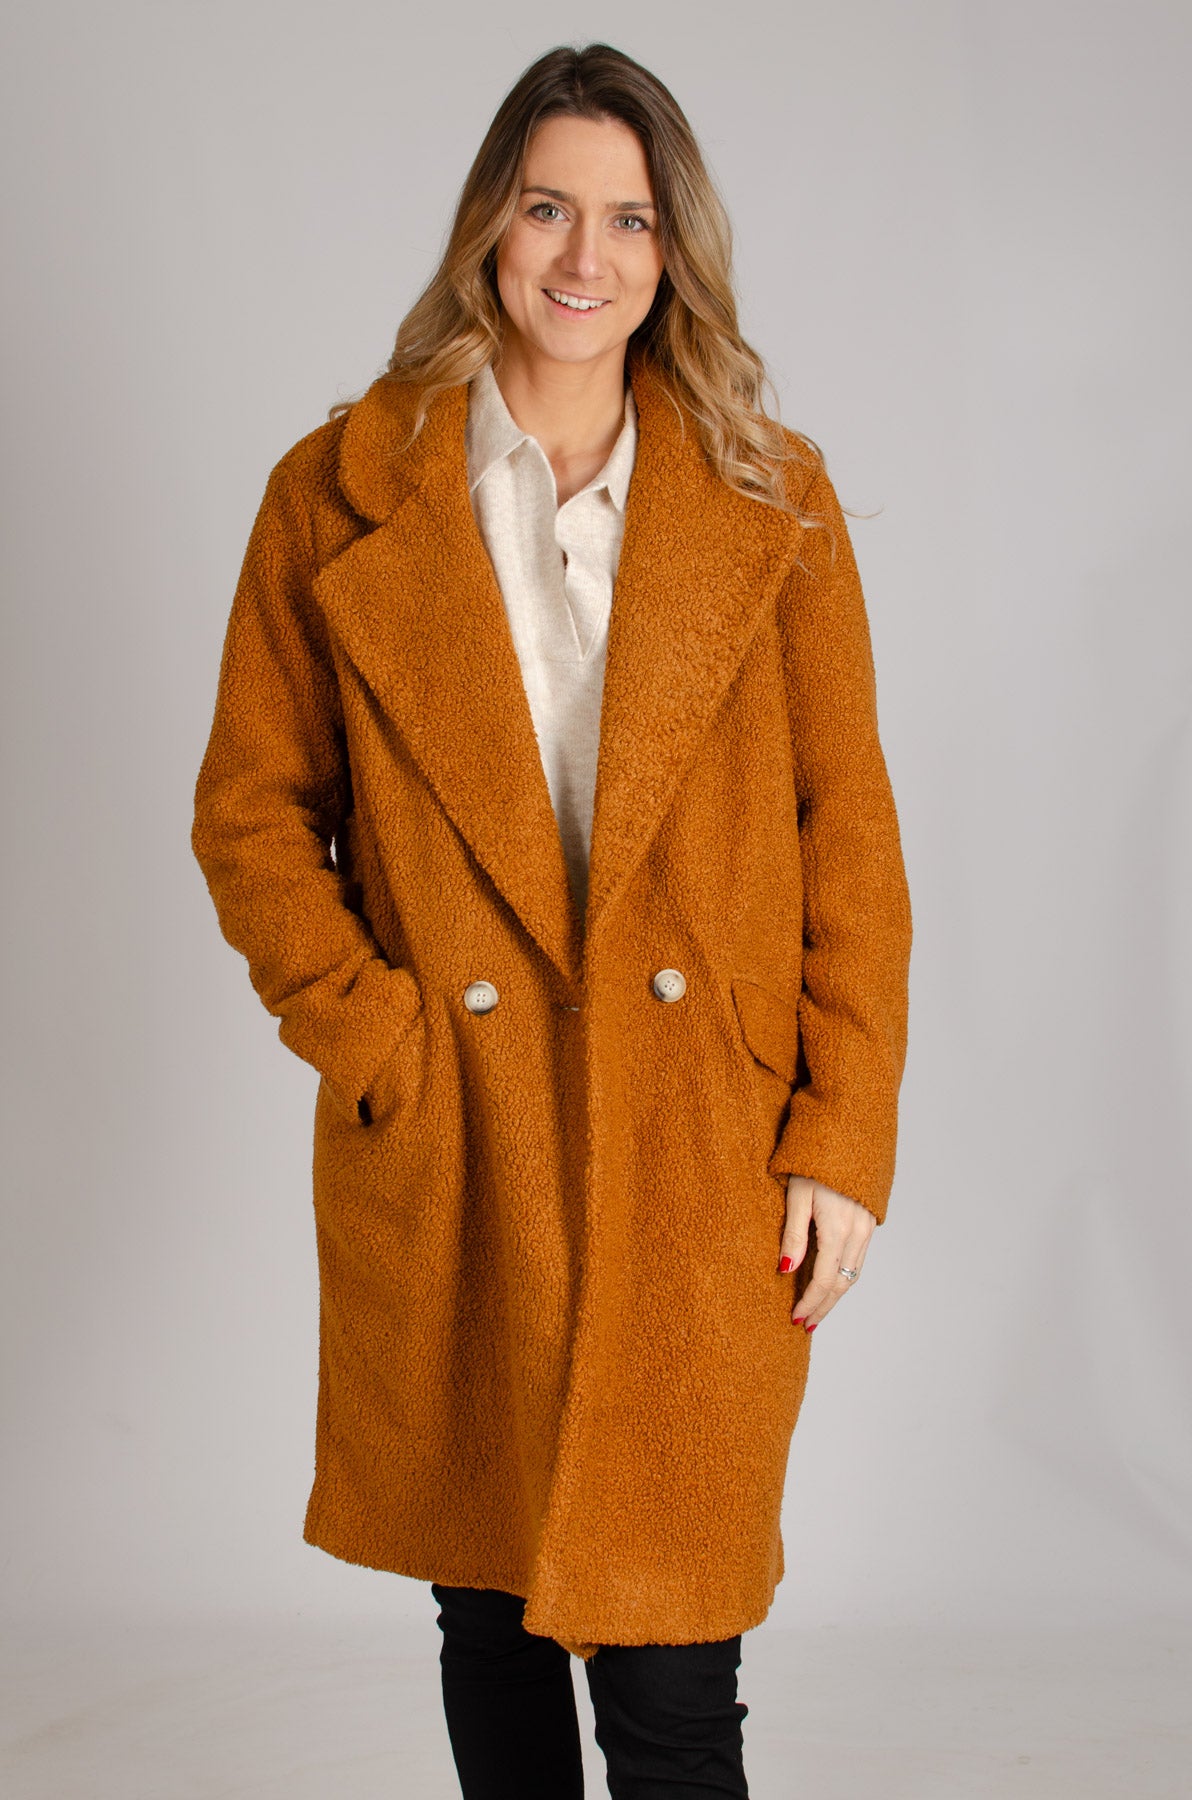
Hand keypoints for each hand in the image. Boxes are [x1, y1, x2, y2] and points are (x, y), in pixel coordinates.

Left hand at [777, 1175, 874, 1329]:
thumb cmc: (815, 1160)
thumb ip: (793, 1235)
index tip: (795, 1319)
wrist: (848, 1132)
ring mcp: (867, 1227)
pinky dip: (845, 1277)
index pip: (823, 1279)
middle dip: (823, 1307)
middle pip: (841, 1283)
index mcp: (837, 1228)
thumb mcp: (797, 1195)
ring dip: (835, 1295)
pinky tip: (832, 1282)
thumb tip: (785, 1271)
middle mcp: (857, 1232)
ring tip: (817, 1310)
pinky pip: (858, 1259)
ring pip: (852, 1273)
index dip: (809, 1302)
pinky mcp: (869, 1222)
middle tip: (806, 1325)